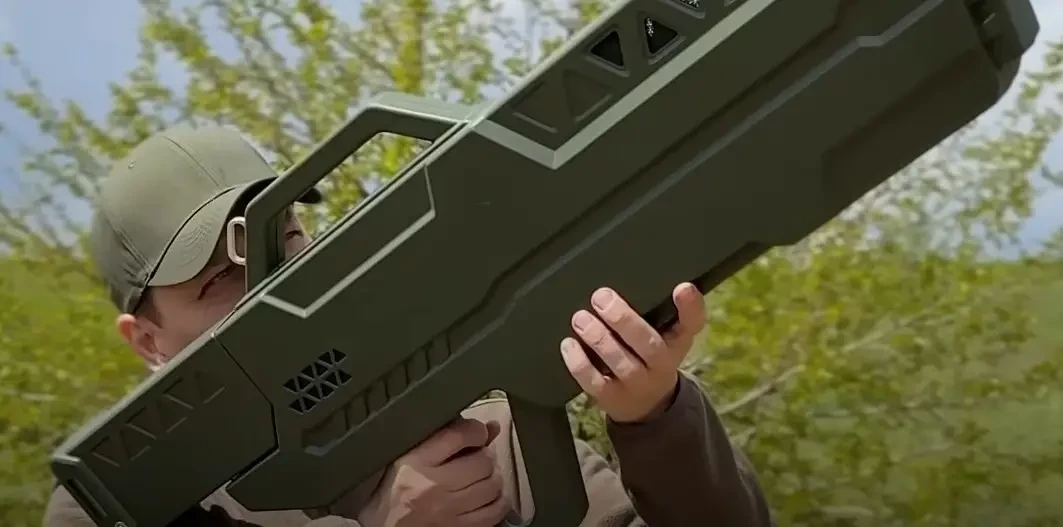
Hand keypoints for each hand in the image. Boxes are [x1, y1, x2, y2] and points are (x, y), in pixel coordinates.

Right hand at [358, 418, 512, 526]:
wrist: (385, 526)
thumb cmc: (396, 488)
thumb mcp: (411, 455)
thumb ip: (448, 436)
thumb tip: (491, 426)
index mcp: (417, 460)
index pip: (459, 435)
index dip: (476, 430)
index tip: (476, 433)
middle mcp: (432, 485)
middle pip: (483, 461)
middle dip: (485, 456)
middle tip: (477, 459)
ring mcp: (447, 509)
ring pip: (493, 486)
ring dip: (492, 479)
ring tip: (481, 478)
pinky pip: (494, 511)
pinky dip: (496, 502)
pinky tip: (486, 498)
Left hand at [560, 282, 705, 422]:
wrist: (647, 404)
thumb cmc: (653, 355)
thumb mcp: (668, 334)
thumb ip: (664, 308)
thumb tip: (646, 274)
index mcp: (677, 342)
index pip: (692, 324)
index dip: (691, 307)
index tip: (682, 287)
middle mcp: (662, 366)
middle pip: (649, 344)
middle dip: (623, 320)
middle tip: (600, 296)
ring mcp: (637, 385)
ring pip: (621, 363)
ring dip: (598, 338)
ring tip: (580, 317)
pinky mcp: (613, 398)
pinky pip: (595, 383)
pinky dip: (579, 363)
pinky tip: (569, 343)